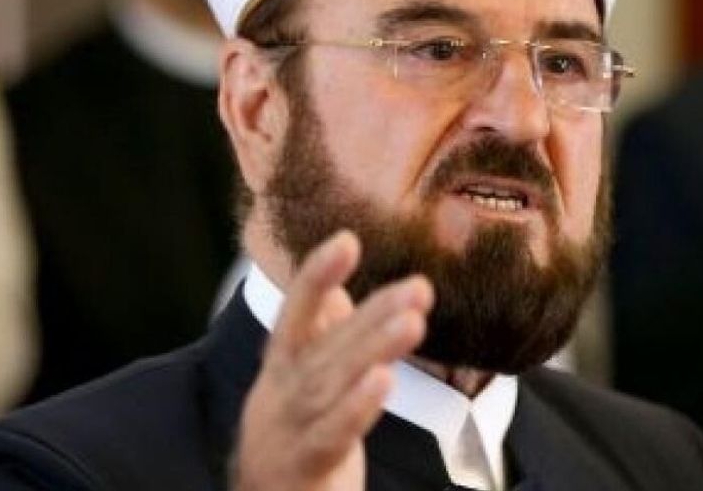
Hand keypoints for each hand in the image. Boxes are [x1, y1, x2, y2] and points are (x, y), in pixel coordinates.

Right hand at [234, 231, 433, 490]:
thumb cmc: (295, 430)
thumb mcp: (305, 376)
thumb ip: (325, 333)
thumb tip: (339, 284)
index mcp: (284, 362)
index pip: (298, 311)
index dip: (317, 275)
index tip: (347, 239)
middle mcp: (282, 389)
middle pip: (331, 346)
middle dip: (375, 314)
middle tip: (420, 287)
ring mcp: (290, 426)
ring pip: (334, 383)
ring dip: (374, 350)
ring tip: (413, 322)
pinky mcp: (306, 463)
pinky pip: (333, 433)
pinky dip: (357, 407)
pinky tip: (384, 381)